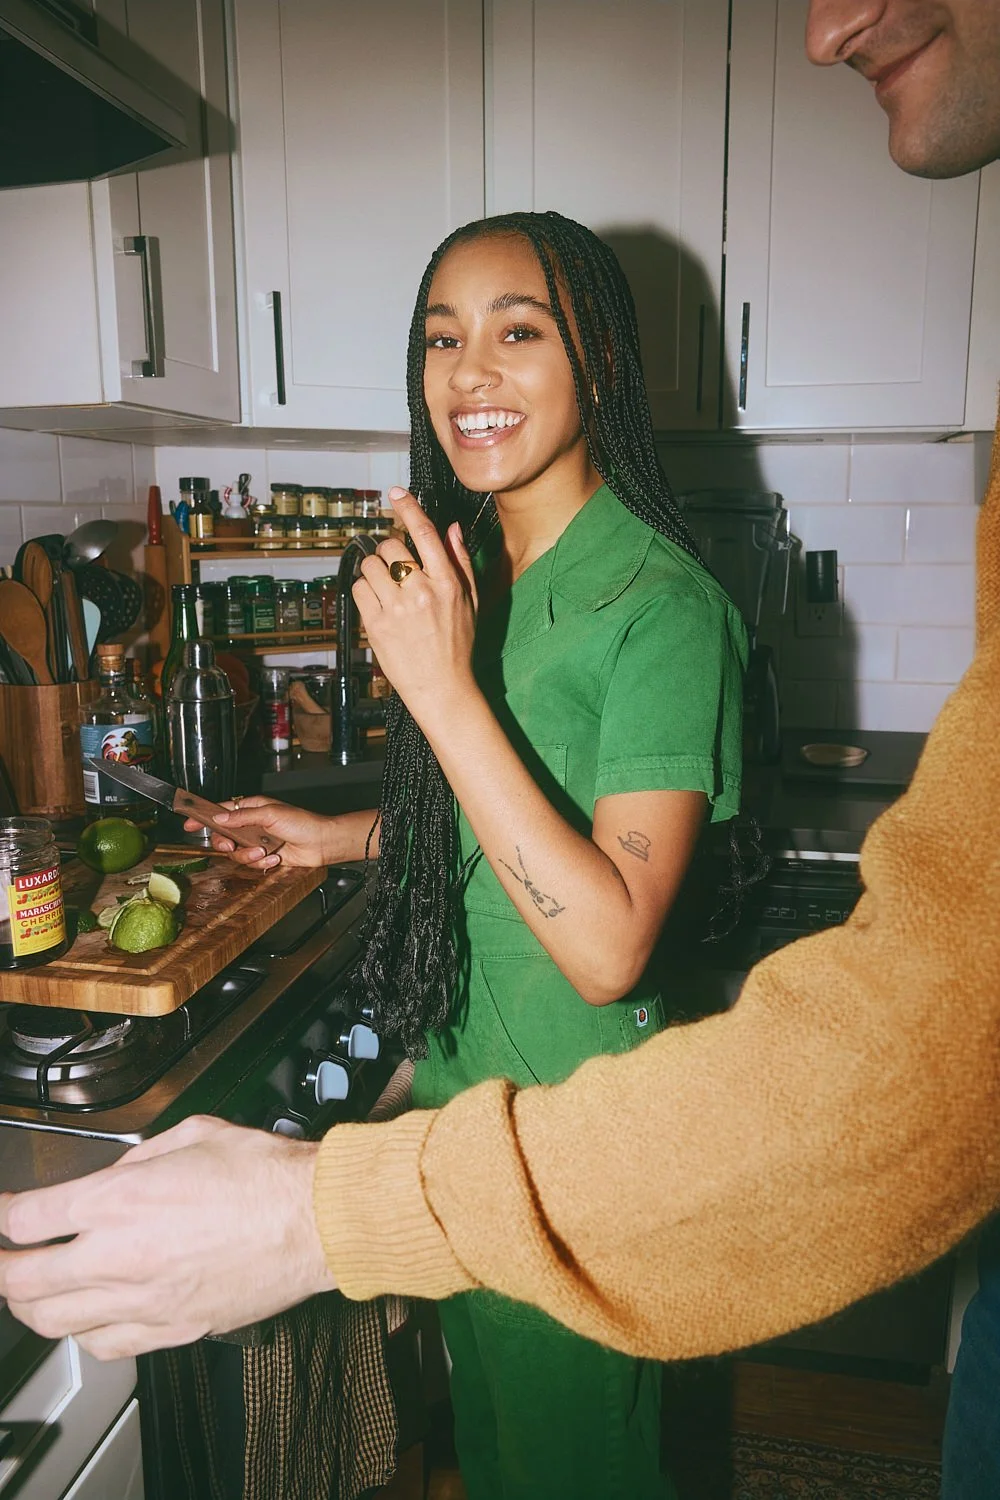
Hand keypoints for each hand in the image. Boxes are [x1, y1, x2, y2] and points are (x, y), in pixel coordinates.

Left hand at [0, 1117, 333, 1359]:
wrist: (315, 1220)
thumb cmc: (265, 1175)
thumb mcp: (190, 1134)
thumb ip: (137, 1158)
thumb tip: (113, 1176)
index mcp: (120, 1201)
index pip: (27, 1219)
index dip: (3, 1215)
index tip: (3, 1214)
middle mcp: (121, 1257)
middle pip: (24, 1280)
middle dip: (2, 1268)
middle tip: (3, 1258)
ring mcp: (144, 1301)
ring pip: (56, 1322)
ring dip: (31, 1306)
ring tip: (29, 1291)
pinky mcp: (173, 1329)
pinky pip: (105, 1345)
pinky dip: (81, 1334)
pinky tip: (84, 1319)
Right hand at [183, 797, 342, 870]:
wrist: (321, 843)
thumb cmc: (301, 823)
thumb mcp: (270, 814)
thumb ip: (242, 816)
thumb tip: (219, 817)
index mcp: (251, 808)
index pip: (221, 811)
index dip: (204, 817)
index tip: (189, 823)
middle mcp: (251, 825)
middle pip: (223, 836)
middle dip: (225, 843)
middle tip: (231, 845)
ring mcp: (257, 841)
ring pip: (236, 853)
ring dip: (249, 855)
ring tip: (265, 852)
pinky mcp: (264, 856)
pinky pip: (251, 863)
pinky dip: (262, 863)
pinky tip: (275, 858)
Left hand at [352, 488, 478, 733]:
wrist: (443, 687)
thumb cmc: (458, 645)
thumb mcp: (471, 602)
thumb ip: (460, 562)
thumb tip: (450, 528)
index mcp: (447, 583)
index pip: (424, 532)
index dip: (408, 507)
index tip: (396, 493)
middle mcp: (421, 591)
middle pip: (391, 545)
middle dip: (389, 551)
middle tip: (394, 568)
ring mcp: (397, 608)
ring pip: (370, 565)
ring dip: (374, 571)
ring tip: (386, 589)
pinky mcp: (377, 624)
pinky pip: (359, 589)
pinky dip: (364, 590)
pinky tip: (378, 604)